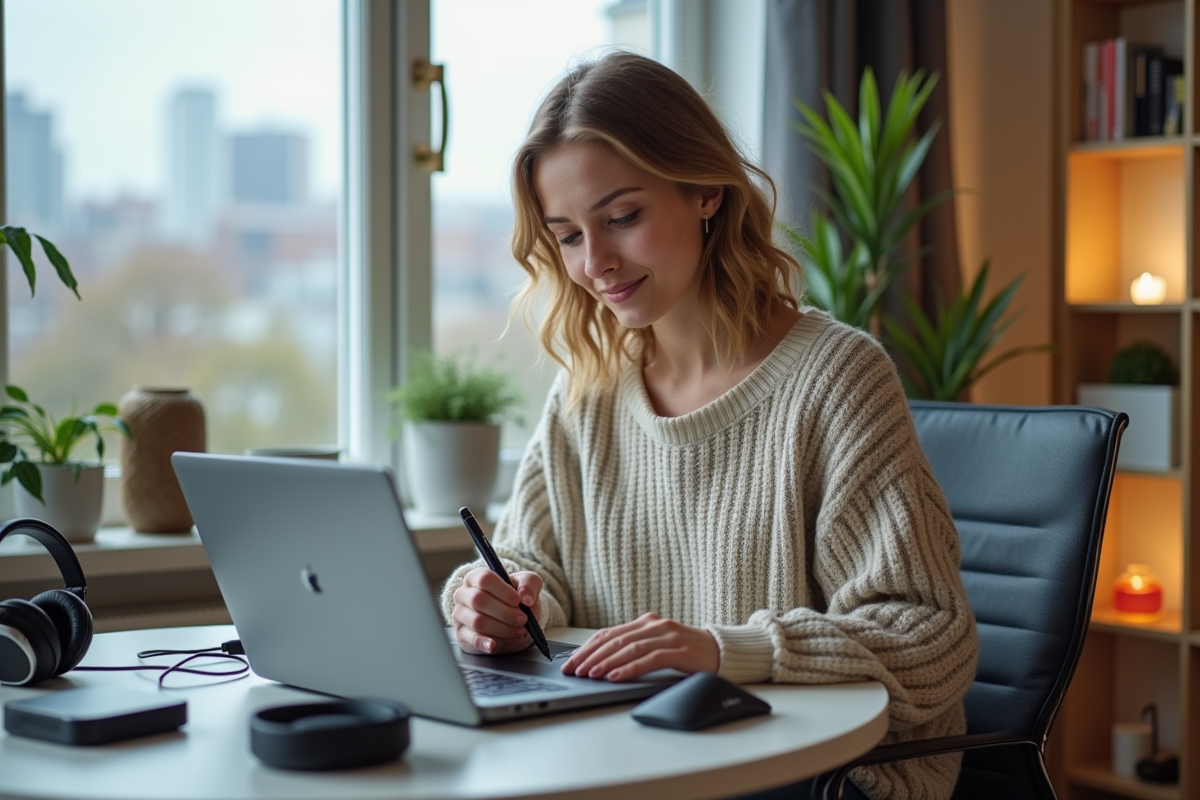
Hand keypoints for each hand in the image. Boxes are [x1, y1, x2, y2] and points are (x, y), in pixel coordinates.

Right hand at [452, 567, 542, 654]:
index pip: (484, 579)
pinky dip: (484, 643)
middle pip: (479, 600)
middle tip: (522, 619)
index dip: (503, 591)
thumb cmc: (515, 597)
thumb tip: (526, 598)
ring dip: (502, 628)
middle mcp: (463, 594)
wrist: (510, 619)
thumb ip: (529, 584)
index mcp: (476, 577)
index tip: (518, 600)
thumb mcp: (527, 584)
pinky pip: (471, 639)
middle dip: (505, 612)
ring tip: (519, 631)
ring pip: (477, 621)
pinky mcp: (461, 634)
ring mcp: (459, 614)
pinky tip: (494, 645)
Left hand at [561, 612, 718, 681]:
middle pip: (615, 640)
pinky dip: (629, 668)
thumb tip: (600, 663)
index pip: (608, 634)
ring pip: (629, 648)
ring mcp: (667, 636)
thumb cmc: (686, 651)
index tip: (570, 661)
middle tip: (574, 669)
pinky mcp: (678, 650)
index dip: (587, 648)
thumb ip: (634, 648)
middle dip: (590, 656)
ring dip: (606, 662)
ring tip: (590, 674)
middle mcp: (654, 625)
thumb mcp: (656, 645)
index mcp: (646, 622)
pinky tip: (616, 676)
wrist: (720, 650)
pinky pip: (649, 659)